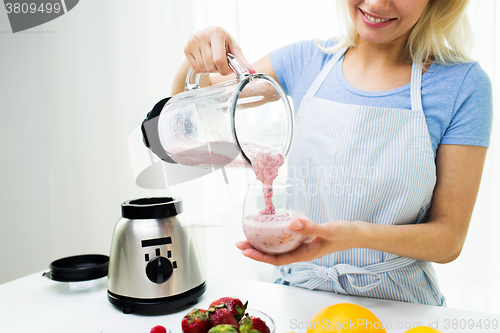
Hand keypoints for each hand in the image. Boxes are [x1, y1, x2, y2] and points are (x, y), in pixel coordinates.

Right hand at [184, 26, 254, 75]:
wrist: (208, 36)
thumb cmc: (224, 43)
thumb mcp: (234, 49)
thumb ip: (242, 61)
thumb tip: (252, 72)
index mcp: (216, 33)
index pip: (219, 60)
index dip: (225, 70)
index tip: (228, 69)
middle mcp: (202, 35)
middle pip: (211, 66)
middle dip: (218, 70)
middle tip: (221, 64)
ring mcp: (193, 41)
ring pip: (203, 68)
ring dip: (210, 70)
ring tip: (213, 62)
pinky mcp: (186, 47)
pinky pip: (196, 68)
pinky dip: (202, 69)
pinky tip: (205, 61)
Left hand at [235, 217, 362, 265]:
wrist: (356, 233)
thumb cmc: (344, 234)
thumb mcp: (328, 231)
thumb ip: (311, 228)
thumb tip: (291, 223)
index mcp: (304, 255)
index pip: (277, 259)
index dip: (260, 257)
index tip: (245, 251)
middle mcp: (300, 252)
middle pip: (273, 254)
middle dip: (255, 250)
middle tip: (239, 243)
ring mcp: (302, 245)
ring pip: (278, 246)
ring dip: (263, 242)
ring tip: (248, 236)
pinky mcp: (304, 237)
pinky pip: (285, 238)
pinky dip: (275, 234)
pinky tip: (269, 226)